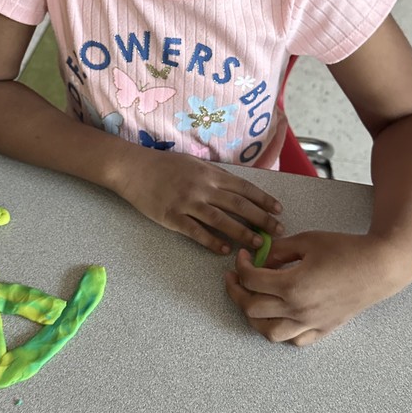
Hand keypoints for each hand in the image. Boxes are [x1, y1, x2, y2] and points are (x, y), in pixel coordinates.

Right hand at [115, 149, 283, 254]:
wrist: (133, 168)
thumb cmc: (164, 165)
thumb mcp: (193, 162)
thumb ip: (214, 175)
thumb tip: (236, 188)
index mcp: (209, 173)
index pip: (244, 188)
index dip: (263, 200)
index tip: (278, 210)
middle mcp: (202, 187)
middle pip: (238, 205)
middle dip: (261, 218)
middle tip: (277, 231)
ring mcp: (187, 203)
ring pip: (221, 220)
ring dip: (242, 232)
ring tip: (258, 243)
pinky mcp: (172, 217)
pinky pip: (196, 232)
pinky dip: (212, 241)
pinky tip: (225, 249)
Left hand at [225, 231, 411, 345]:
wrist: (380, 266)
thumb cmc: (346, 249)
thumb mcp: (308, 241)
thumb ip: (279, 250)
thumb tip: (261, 256)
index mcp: (292, 285)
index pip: (251, 280)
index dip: (241, 266)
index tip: (243, 257)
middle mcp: (298, 309)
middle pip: (252, 308)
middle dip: (239, 291)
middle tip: (238, 277)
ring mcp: (311, 322)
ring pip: (269, 332)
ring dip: (255, 317)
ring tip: (253, 301)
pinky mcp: (324, 328)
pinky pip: (295, 340)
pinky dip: (282, 331)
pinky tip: (280, 316)